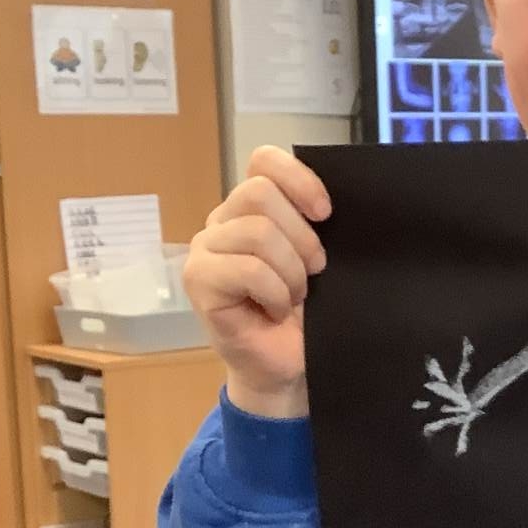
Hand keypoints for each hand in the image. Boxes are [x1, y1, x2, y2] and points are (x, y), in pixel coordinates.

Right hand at [183, 145, 330, 418]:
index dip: (299, 179)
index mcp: (252, 208)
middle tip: (313, 272)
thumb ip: (312, 224)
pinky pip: (248, 269)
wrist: (287, 366)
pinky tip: (275, 310)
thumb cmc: (304, 314)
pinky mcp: (198, 280)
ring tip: (293, 297)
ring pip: (257, 231)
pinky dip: (275, 292)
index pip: (264, 161)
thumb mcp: (316, 260)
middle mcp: (223, 221)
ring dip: (290, 271)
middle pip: (260, 193)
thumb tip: (329, 203)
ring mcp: (206, 249)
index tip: (326, 214)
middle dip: (301, 237)